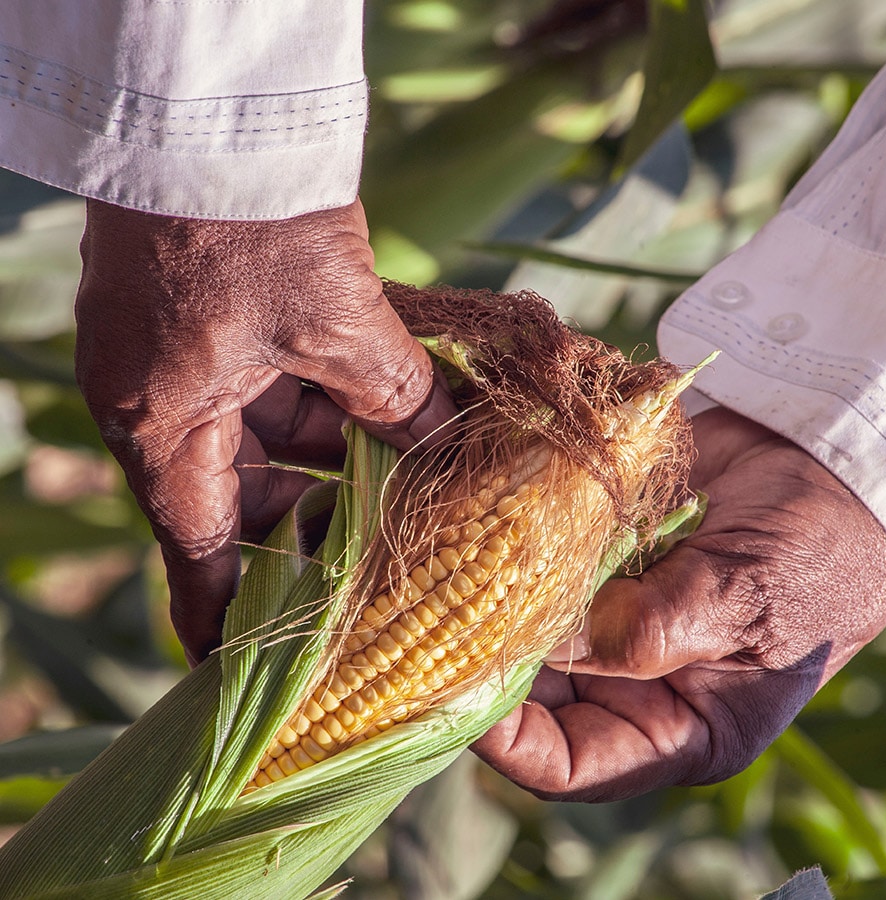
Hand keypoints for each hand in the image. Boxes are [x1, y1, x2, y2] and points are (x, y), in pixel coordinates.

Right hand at [74, 198, 455, 664]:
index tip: (249, 663)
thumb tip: (446, 449)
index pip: (199, 552)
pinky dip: (334, 400)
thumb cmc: (252, 223)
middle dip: (322, 518)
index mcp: (164, 428)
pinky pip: (280, 385)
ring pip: (275, 439)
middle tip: (392, 549)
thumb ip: (392, 398)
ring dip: (342, 454)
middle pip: (249, 495)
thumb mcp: (334, 327)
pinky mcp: (225, 320)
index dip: (225, 614)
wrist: (215, 111)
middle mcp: (169, 404)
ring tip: (413, 478)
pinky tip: (395, 409)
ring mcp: (195, 360)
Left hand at [474, 407, 885, 800]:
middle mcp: (625, 683)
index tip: (461, 698)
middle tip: (430, 620)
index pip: (571, 762)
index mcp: (675, 727)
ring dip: (485, 600)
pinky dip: (506, 548)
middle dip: (481, 664)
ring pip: (522, 629)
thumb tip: (546, 640)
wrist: (819, 475)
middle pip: (529, 694)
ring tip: (442, 569)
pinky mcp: (589, 564)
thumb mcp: (744, 603)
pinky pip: (534, 568)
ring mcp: (600, 617)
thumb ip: (651, 629)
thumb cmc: (811, 560)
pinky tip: (479, 523)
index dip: (510, 742)